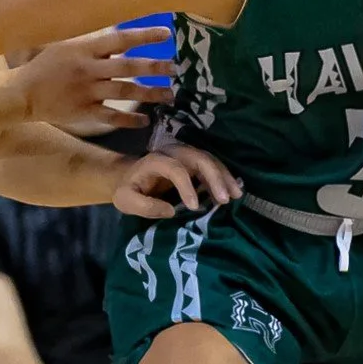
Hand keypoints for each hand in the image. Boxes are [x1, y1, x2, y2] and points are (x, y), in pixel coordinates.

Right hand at [12, 26, 173, 130]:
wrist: (22, 94)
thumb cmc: (45, 65)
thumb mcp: (66, 45)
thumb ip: (92, 41)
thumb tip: (118, 33)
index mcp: (85, 49)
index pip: (120, 39)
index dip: (144, 36)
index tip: (166, 34)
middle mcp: (88, 69)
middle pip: (128, 67)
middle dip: (154, 68)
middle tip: (176, 69)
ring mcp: (87, 92)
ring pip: (124, 92)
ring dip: (150, 93)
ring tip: (170, 94)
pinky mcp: (84, 112)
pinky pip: (112, 116)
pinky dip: (129, 119)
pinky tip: (145, 120)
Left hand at [115, 142, 241, 218]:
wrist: (127, 176)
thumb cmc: (127, 189)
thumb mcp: (126, 200)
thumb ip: (144, 206)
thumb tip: (171, 211)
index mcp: (155, 160)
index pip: (175, 169)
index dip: (186, 186)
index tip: (194, 207)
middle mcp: (172, 153)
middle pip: (198, 158)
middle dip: (214, 178)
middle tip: (225, 199)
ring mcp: (185, 155)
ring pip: (209, 160)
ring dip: (224, 176)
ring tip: (236, 195)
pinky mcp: (192, 162)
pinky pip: (211, 166)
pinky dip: (223, 177)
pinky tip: (234, 191)